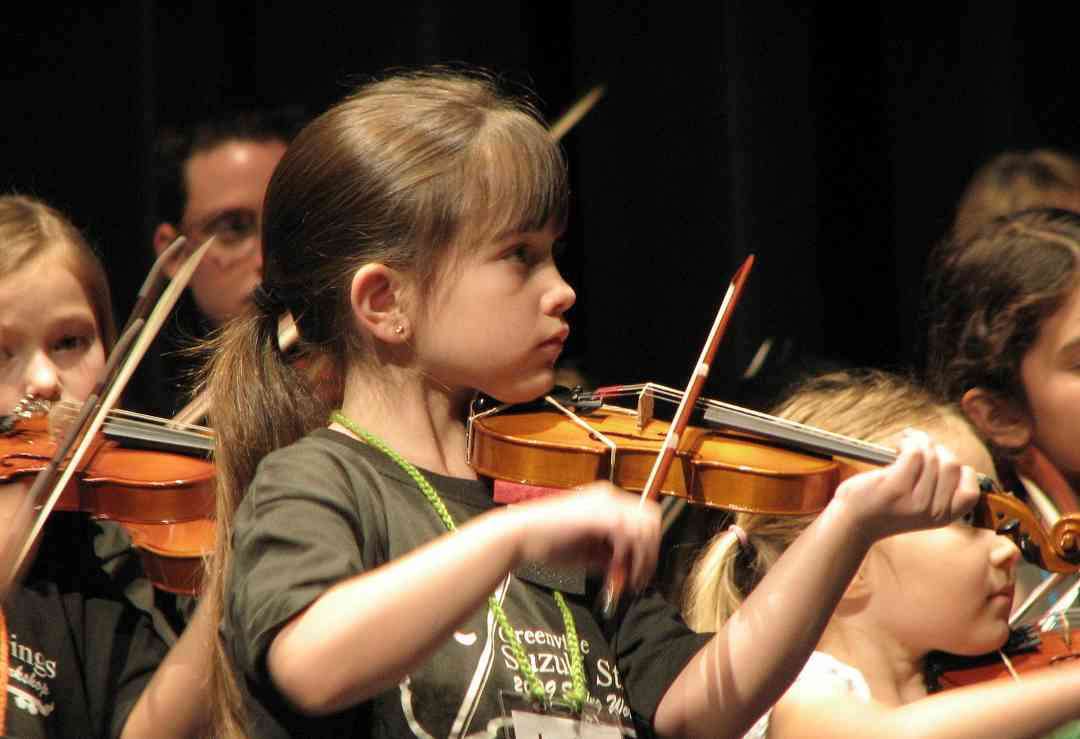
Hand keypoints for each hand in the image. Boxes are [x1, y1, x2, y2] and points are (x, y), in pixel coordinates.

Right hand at [504, 481, 660, 591]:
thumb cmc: (547, 543)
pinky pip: (633, 535)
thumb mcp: (587, 551)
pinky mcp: (602, 516)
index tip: (636, 572)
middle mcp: (609, 496)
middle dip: (650, 552)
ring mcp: (607, 503)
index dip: (646, 548)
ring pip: (647, 527)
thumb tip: (630, 568)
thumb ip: (609, 556)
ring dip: (644, 557)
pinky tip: (620, 572)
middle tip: (638, 578)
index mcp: (605, 500)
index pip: (642, 519)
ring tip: (631, 579)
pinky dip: (633, 557)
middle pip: (651, 520)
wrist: (521, 536)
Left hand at [833, 428, 980, 544]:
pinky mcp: (895, 487)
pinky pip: (914, 452)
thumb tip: (949, 455)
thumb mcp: (920, 509)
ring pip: (932, 456)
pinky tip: (899, 443)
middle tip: (919, 446)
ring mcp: (915, 500)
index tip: (940, 461)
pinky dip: (909, 440)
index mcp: (944, 518)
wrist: (853, 522)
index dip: (960, 470)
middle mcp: (933, 511)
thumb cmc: (884, 508)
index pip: (971, 491)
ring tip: (906, 441)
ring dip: (920, 440)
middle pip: (953, 465)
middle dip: (938, 448)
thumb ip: (938, 492)